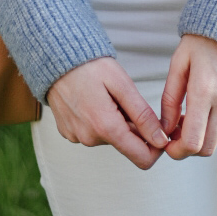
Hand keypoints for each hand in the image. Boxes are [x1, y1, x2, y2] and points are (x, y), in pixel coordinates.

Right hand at [46, 57, 169, 169]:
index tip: (161, 128)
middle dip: (134, 127)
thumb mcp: (122, 84)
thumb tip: (161, 140)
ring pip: (110, 138)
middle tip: (127, 99)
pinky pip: (94, 133)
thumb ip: (142, 115)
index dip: (157, 147)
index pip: (142, 158)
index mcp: (106, 128)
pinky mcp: (69, 133)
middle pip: (126, 145)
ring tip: (107, 96)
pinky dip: (101, 120)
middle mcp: (90, 139)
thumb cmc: (90, 65)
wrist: (55, 57)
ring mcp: (77, 137)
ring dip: (117, 121)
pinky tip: (95, 100)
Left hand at [160, 34, 216, 159]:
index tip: (169, 145)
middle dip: (190, 148)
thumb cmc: (201, 40)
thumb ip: (170, 99)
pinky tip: (210, 112)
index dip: (178, 151)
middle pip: (209, 147)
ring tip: (194, 119)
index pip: (193, 141)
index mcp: (204, 89)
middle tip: (178, 134)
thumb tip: (166, 129)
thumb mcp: (178, 63)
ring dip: (206, 137)